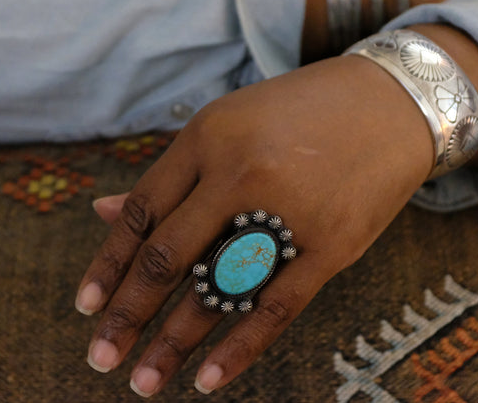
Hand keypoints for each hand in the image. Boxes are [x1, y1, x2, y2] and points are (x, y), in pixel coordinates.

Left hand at [74, 25, 477, 396]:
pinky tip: (208, 379)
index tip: (85, 307)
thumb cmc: (299, 114)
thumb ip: (171, 176)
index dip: (109, 264)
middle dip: (129, 313)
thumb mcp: (227, 126)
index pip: (143, 213)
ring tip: (142, 381)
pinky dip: (240, 347)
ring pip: (218, 288)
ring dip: (174, 341)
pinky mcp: (332, 244)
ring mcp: (289, 210)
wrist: (392, 102)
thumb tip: (103, 212)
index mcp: (208, 136)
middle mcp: (241, 172)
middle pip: (170, 257)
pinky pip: (277, 306)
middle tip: (99, 358)